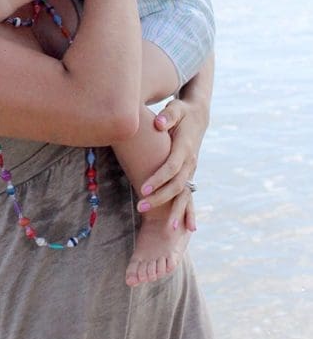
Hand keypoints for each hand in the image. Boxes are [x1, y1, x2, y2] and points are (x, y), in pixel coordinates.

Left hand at [138, 97, 207, 231]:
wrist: (198, 117)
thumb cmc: (182, 112)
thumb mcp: (176, 109)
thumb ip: (168, 115)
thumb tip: (159, 123)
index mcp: (185, 148)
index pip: (171, 167)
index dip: (158, 178)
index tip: (143, 188)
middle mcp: (190, 162)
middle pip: (177, 185)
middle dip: (160, 198)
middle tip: (140, 207)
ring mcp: (191, 170)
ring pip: (184, 195)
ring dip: (176, 211)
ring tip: (167, 229)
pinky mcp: (189, 175)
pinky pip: (189, 196)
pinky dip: (189, 212)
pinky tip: (188, 228)